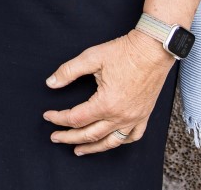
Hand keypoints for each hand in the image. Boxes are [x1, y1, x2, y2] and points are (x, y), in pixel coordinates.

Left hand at [42, 29, 174, 153]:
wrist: (153, 50)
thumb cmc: (124, 52)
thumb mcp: (91, 57)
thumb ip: (68, 71)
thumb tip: (50, 83)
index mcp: (106, 103)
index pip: (76, 118)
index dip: (58, 118)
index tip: (47, 116)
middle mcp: (121, 116)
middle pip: (90, 134)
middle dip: (69, 138)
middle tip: (55, 138)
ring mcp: (134, 118)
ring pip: (111, 142)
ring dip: (93, 148)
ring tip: (78, 150)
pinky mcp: (144, 115)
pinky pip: (132, 136)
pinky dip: (119, 142)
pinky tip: (110, 141)